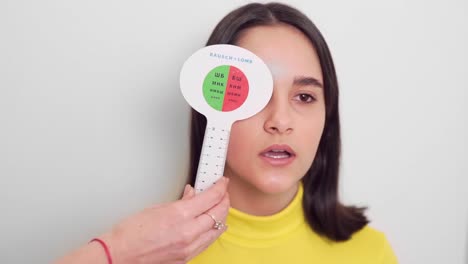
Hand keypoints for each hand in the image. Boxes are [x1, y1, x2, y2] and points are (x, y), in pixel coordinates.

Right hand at [99, 177, 229, 263]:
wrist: (119, 254)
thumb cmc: (130, 232)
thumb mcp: (156, 208)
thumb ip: (180, 201)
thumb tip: (192, 195)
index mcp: (180, 215)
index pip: (210, 198)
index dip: (220, 188)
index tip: (222, 183)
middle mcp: (188, 232)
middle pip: (218, 213)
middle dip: (224, 200)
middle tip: (224, 192)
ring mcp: (188, 247)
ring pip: (217, 230)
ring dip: (222, 216)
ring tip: (221, 207)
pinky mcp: (186, 258)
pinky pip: (207, 243)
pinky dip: (214, 232)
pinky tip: (215, 226)